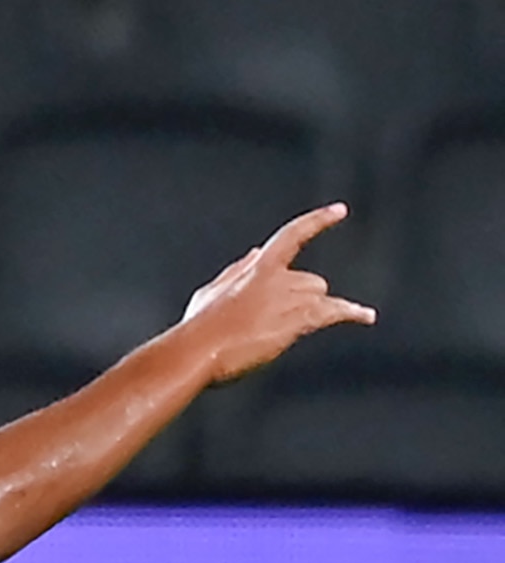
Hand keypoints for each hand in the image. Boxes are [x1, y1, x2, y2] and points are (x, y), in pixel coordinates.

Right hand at [173, 205, 377, 383]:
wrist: (196, 352)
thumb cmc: (199, 328)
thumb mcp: (212, 292)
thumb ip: (238, 270)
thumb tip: (256, 252)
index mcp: (256, 268)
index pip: (292, 236)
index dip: (318, 221)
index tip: (341, 210)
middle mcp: (278, 278)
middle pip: (312, 282)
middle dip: (304, 300)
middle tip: (274, 323)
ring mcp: (289, 298)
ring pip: (321, 297)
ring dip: (314, 312)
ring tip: (292, 329)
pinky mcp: (298, 319)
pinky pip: (334, 311)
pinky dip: (352, 313)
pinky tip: (365, 316)